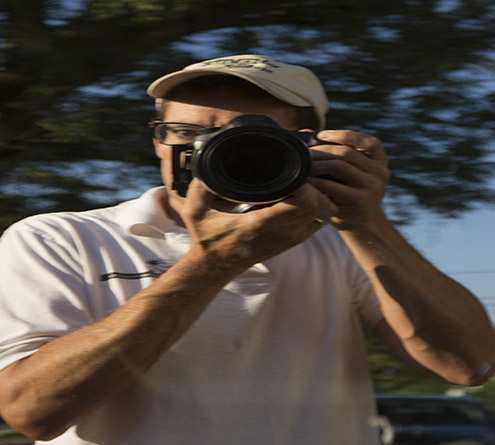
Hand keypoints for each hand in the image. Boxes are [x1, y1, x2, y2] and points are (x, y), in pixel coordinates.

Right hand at [178, 178, 336, 268]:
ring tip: (305, 183)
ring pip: (324, 214)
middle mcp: (280, 232)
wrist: (215, 266)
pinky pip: (319, 222)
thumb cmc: (207, 237)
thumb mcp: (195, 212)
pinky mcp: (292, 242)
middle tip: (303, 172)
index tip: (294, 171)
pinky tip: (302, 197)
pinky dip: (318, 208)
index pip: (303, 202)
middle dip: (316, 185)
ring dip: (321, 196)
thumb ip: (199, 188)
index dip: (305, 183)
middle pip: (321, 205)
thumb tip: (206, 165)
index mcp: (260, 223)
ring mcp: (289, 239)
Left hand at [308, 130, 389, 229]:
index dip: (344, 135)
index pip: (368, 141)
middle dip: (323, 150)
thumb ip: (342, 157)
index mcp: (381, 162)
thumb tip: (309, 134)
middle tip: (304, 153)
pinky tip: (305, 182)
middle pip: (347, 152)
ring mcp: (371, 186)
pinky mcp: (359, 200)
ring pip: (339, 166)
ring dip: (318, 164)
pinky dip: (316, 182)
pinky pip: (331, 185)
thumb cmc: (350, 197)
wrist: (362, 227)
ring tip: (303, 166)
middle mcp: (380, 172)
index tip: (321, 135)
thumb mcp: (353, 175)